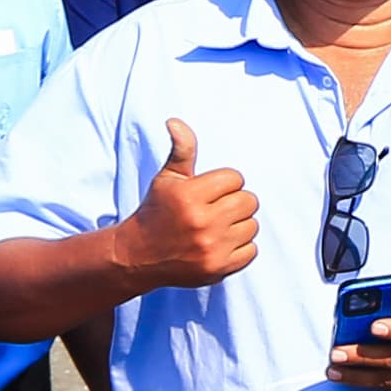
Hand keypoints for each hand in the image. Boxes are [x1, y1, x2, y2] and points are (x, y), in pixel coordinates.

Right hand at [122, 117, 256, 286]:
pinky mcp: (219, 269)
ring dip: (239, 225)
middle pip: (249, 201)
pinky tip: (219, 245)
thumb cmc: (157, 211)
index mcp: (189, 196)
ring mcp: (212, 248)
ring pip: (252, 225)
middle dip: (234, 202)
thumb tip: (175, 122)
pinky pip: (252, 250)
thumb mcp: (167, 179)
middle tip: (214, 210)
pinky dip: (240, 248)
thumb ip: (181, 150)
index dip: (224, 184)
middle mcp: (202, 222)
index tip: (207, 193)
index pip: (235, 178)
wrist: (138, 255)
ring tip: (215, 228)